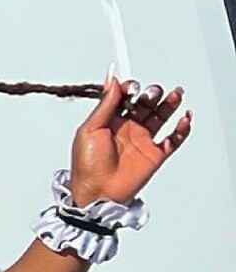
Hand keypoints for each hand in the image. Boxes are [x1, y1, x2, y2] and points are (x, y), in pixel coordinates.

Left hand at [69, 74, 190, 206]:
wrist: (96, 192)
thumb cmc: (87, 165)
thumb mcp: (90, 129)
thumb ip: (105, 104)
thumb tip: (112, 79)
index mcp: (110, 120)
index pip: (126, 97)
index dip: (131, 89)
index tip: (132, 88)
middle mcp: (128, 128)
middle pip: (146, 103)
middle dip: (151, 94)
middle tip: (150, 94)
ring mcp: (142, 140)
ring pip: (161, 116)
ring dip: (169, 104)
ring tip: (175, 94)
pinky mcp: (155, 154)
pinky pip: (173, 138)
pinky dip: (181, 128)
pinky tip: (184, 118)